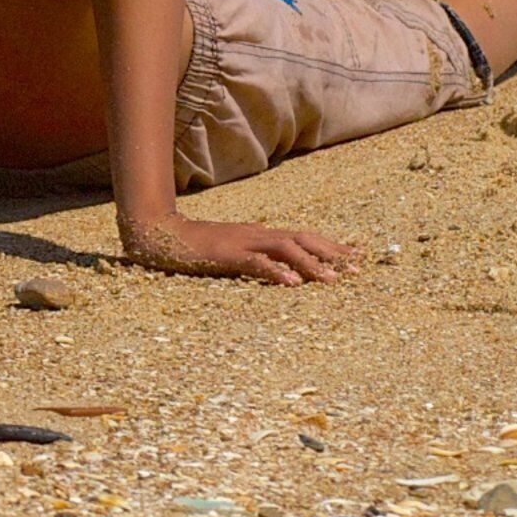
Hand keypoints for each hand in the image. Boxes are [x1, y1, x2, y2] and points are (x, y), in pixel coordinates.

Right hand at [121, 213, 355, 284]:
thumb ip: (254, 258)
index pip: (300, 236)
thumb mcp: (230, 252)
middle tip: (357, 267)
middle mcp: (255, 234)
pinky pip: (255, 262)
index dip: (328, 245)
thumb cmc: (193, 247)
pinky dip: (275, 271)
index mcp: (257, 234)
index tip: (354, 257)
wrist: (159, 233)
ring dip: (311, 264)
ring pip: (284, 248)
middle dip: (331, 252)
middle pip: (301, 237)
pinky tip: (291, 283)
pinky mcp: (225, 254)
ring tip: (333, 281)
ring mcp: (241, 242)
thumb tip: (281, 273)